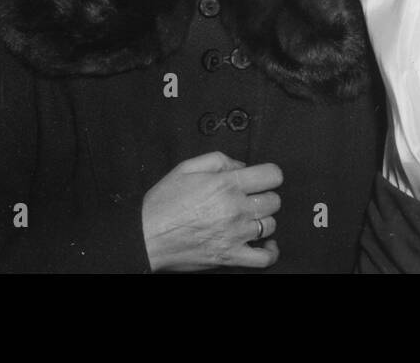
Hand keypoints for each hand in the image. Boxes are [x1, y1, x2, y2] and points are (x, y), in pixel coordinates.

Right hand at [142, 152, 282, 271]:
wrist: (146, 237)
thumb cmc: (163, 202)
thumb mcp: (186, 168)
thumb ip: (219, 160)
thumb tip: (242, 166)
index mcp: (227, 184)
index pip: (273, 175)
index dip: (269, 175)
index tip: (261, 179)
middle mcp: (236, 209)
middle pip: (274, 200)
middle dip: (264, 196)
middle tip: (248, 199)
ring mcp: (235, 235)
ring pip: (270, 224)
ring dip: (262, 220)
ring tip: (248, 219)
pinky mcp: (230, 257)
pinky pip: (264, 258)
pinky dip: (270, 252)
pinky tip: (267, 243)